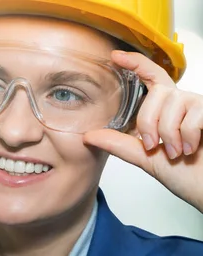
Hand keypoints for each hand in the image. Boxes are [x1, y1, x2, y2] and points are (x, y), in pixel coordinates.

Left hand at [83, 50, 202, 212]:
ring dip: (169, 134)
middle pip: (157, 93)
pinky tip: (191, 149)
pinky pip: (193, 115)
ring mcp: (200, 106)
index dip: (135, 62)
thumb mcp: (144, 157)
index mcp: (165, 109)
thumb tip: (88, 136)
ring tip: (176, 152)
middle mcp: (183, 102)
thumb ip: (118, 144)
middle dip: (149, 123)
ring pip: (173, 104)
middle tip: (152, 146)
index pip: (150, 76)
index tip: (115, 56)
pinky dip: (188, 136)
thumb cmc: (185, 175)